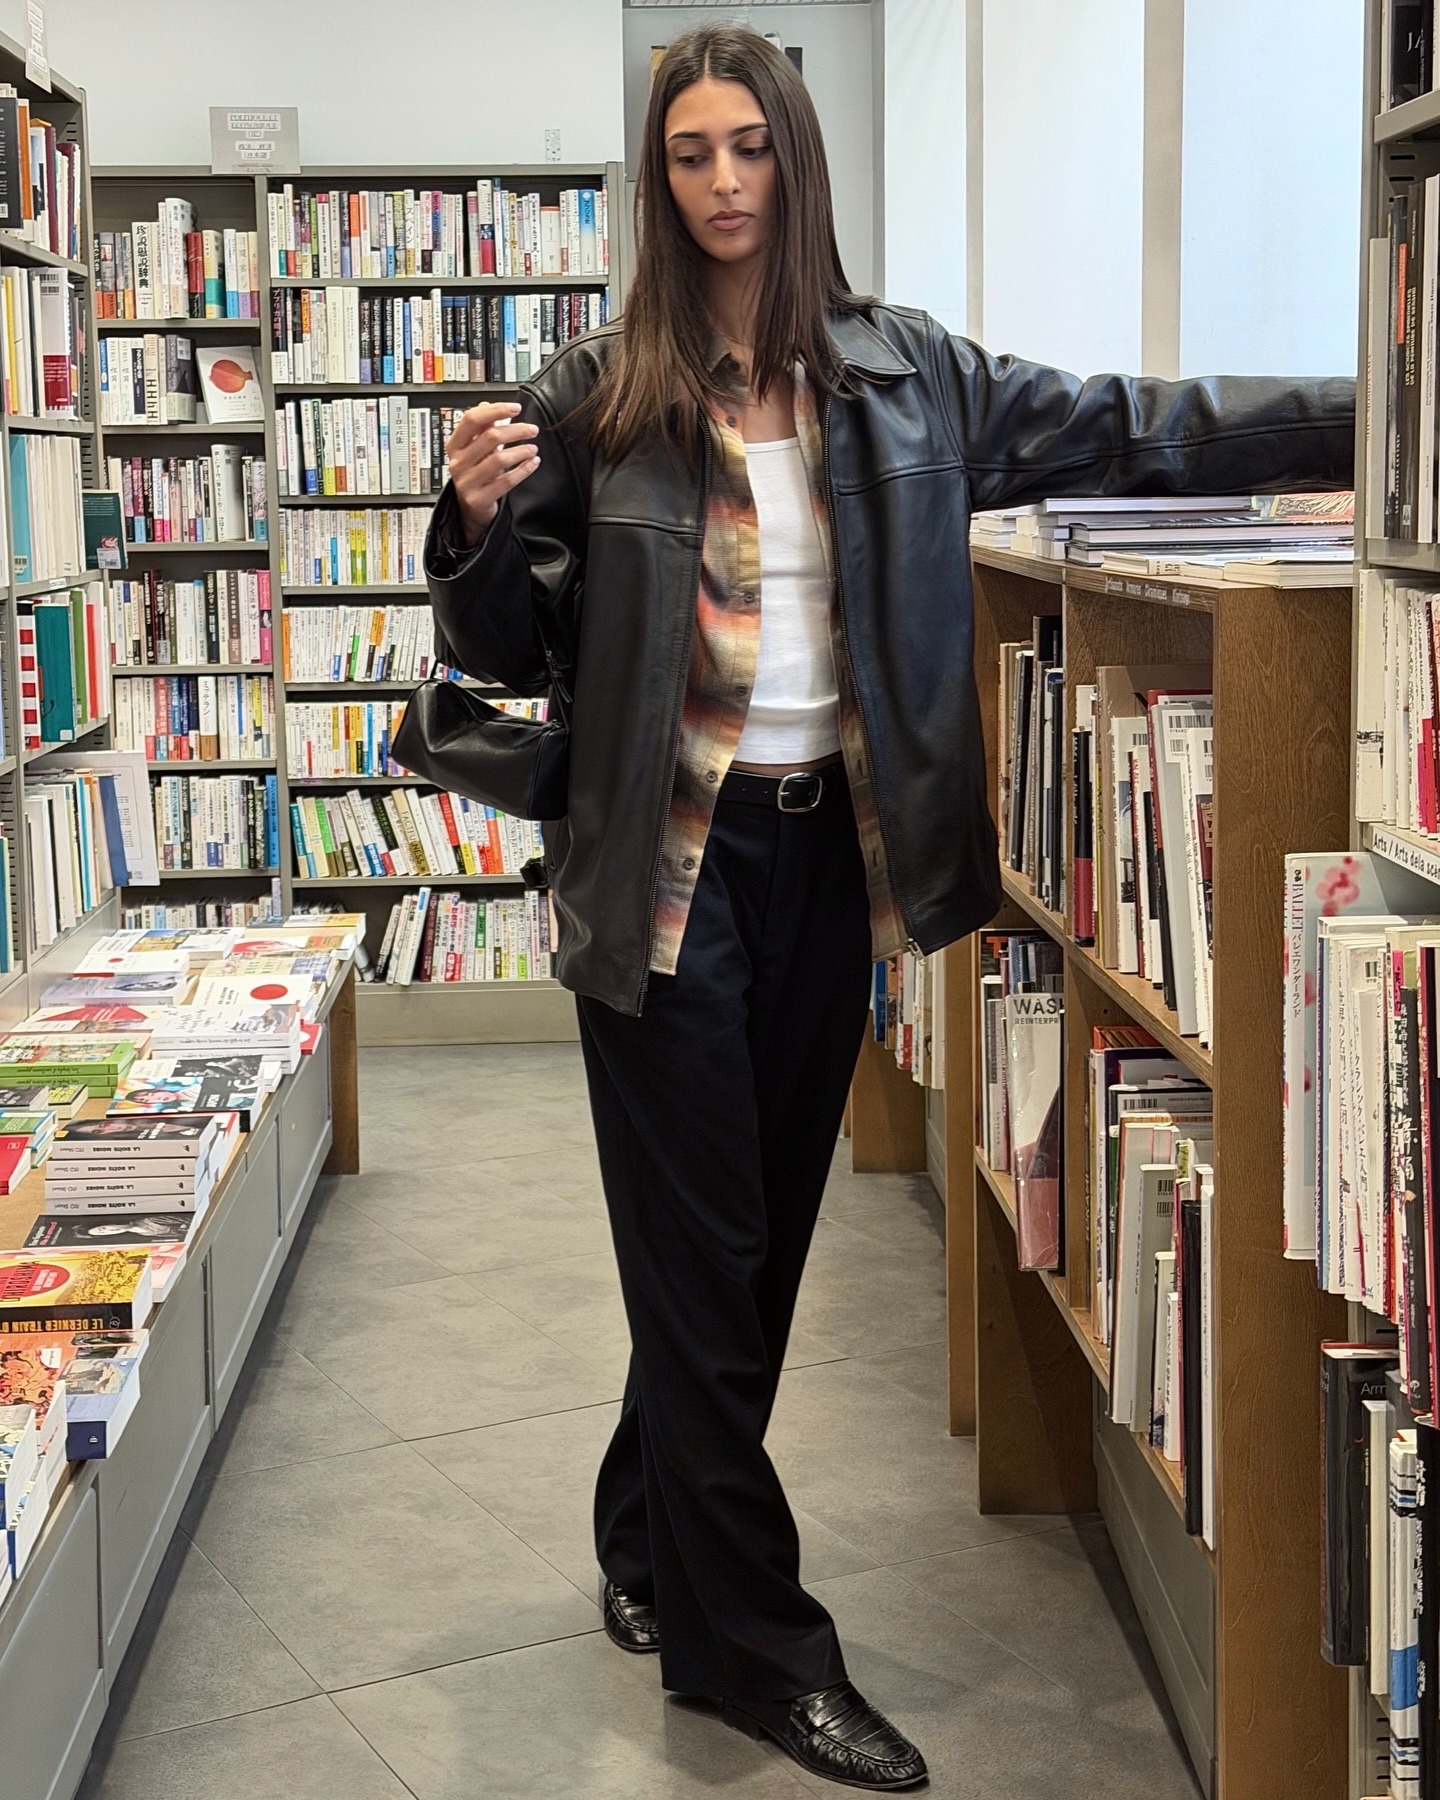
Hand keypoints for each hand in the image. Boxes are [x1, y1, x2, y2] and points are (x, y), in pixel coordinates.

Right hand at [445, 402, 540, 545]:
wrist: (470, 507)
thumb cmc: (475, 472)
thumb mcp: (474, 448)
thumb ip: (480, 428)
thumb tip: (487, 405)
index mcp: (455, 445)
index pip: (472, 419)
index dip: (495, 410)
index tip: (515, 408)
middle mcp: (458, 462)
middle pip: (490, 437)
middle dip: (516, 430)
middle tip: (532, 430)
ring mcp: (467, 481)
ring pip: (499, 459)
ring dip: (521, 451)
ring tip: (533, 448)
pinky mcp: (479, 498)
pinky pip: (506, 481)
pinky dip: (523, 470)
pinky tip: (533, 463)